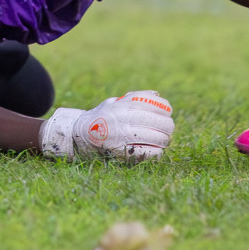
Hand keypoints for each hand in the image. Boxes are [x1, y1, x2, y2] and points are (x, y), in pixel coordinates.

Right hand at [39, 90, 174, 162]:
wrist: (80, 136)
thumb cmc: (101, 117)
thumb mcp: (114, 103)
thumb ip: (134, 98)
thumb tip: (157, 96)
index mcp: (121, 107)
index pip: (151, 105)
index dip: (164, 108)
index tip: (168, 112)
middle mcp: (122, 121)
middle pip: (156, 122)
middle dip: (167, 126)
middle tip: (169, 128)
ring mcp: (122, 138)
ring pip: (155, 138)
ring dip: (164, 140)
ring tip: (165, 140)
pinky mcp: (121, 153)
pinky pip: (147, 153)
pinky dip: (157, 152)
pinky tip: (158, 151)